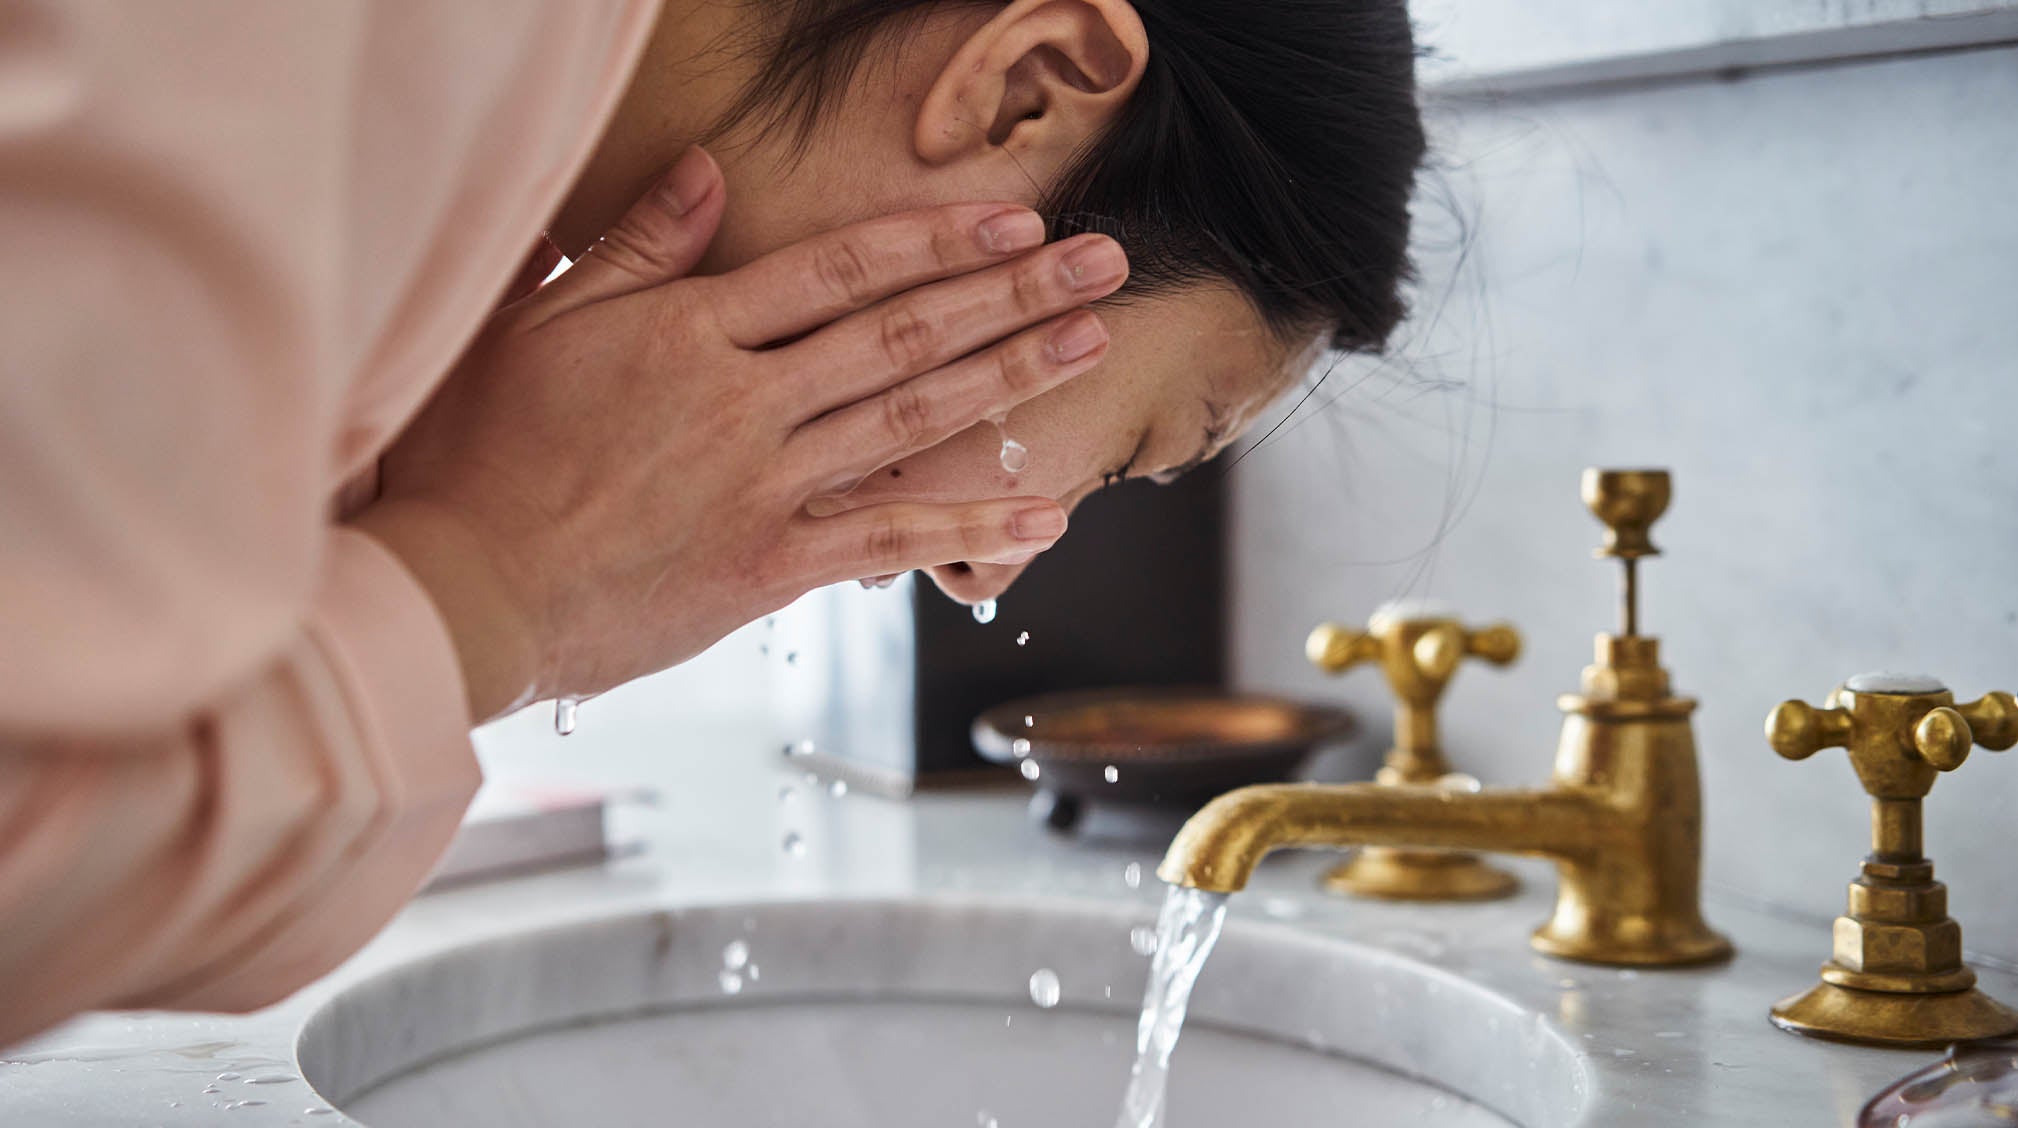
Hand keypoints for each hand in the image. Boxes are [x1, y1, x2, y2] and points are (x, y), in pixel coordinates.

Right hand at [353, 147, 1124, 720]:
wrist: (464, 587)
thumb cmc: (479, 451)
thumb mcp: (541, 322)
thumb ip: (636, 246)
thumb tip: (707, 172)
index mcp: (688, 331)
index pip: (836, 270)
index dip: (932, 242)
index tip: (1009, 223)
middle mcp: (743, 401)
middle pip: (899, 335)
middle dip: (1008, 294)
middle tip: (1099, 264)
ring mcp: (763, 484)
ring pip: (910, 422)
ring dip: (1008, 377)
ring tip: (1090, 342)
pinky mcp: (768, 565)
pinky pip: (888, 540)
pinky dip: (970, 528)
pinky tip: (1045, 514)